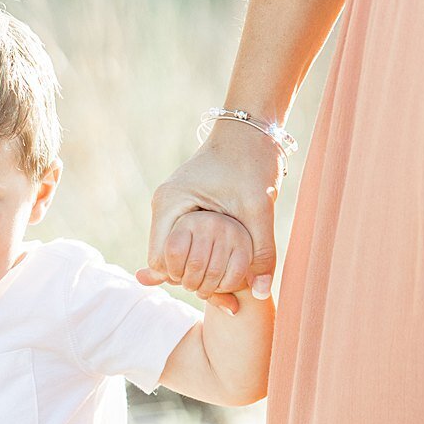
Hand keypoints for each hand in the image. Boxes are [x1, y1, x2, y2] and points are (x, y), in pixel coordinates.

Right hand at [137, 123, 281, 312]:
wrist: (252, 129)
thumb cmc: (252, 161)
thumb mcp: (258, 208)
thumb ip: (261, 252)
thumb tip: (264, 294)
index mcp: (171, 203)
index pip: (159, 259)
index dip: (181, 278)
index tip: (210, 287)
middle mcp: (165, 205)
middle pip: (164, 258)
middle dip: (187, 276)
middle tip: (218, 291)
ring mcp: (172, 205)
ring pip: (174, 251)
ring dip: (194, 267)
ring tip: (220, 281)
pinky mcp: (184, 205)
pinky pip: (184, 239)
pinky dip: (199, 254)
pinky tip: (221, 264)